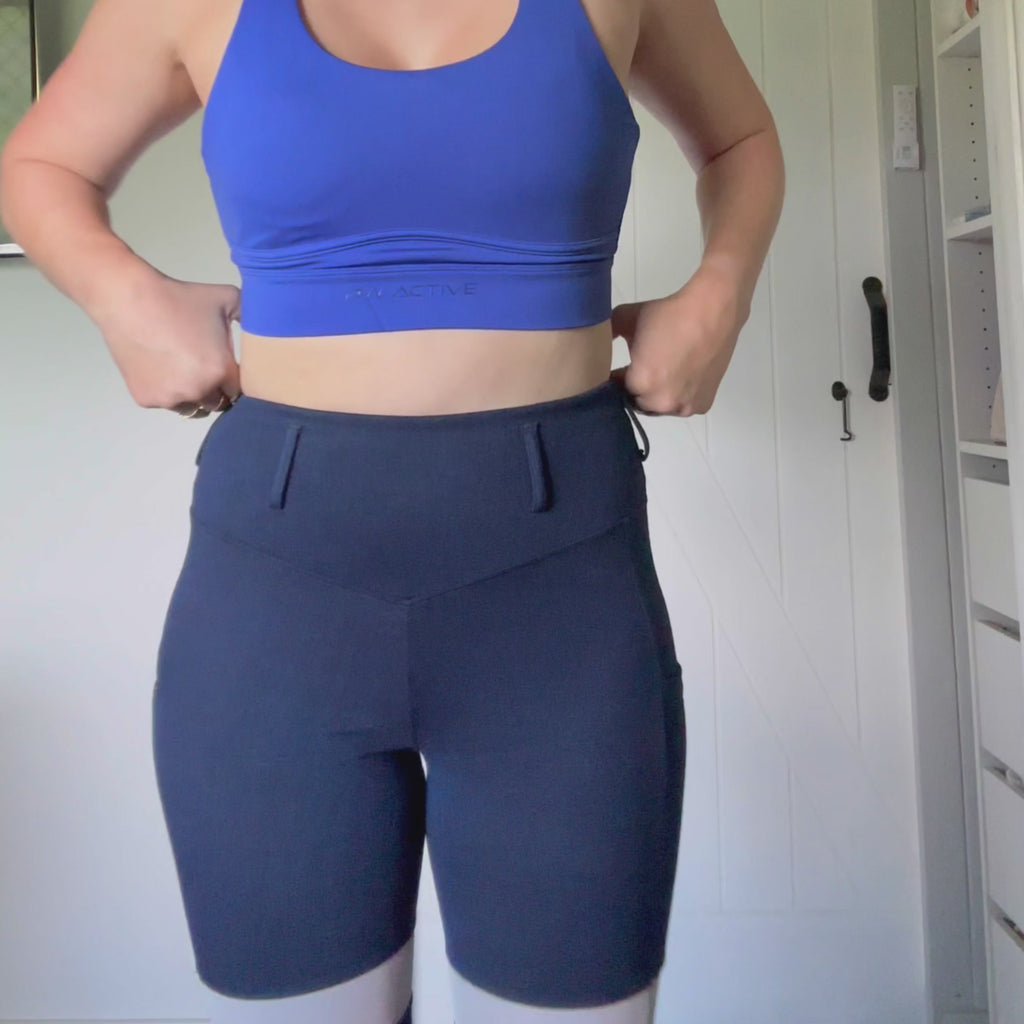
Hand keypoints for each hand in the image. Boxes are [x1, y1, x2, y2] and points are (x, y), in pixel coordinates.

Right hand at [93, 270, 241, 415]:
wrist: (128, 298)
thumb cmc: (180, 297)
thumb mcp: (227, 298)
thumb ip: (252, 315)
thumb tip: (269, 324)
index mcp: (221, 373)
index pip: (239, 391)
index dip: (235, 381)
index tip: (228, 369)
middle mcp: (197, 391)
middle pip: (217, 403)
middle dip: (216, 390)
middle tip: (206, 369)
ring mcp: (170, 398)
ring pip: (192, 408)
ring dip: (194, 396)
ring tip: (185, 370)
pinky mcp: (146, 399)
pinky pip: (166, 402)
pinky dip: (167, 391)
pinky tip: (162, 368)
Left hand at [609, 264, 745, 416]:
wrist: (713, 309)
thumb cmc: (668, 313)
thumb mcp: (626, 318)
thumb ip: (604, 333)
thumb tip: (592, 344)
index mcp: (641, 384)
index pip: (614, 390)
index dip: (614, 378)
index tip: (617, 368)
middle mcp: (663, 402)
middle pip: (636, 402)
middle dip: (634, 389)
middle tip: (639, 367)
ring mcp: (684, 406)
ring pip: (659, 407)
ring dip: (655, 394)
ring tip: (661, 370)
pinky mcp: (702, 405)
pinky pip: (680, 406)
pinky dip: (676, 395)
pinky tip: (678, 375)